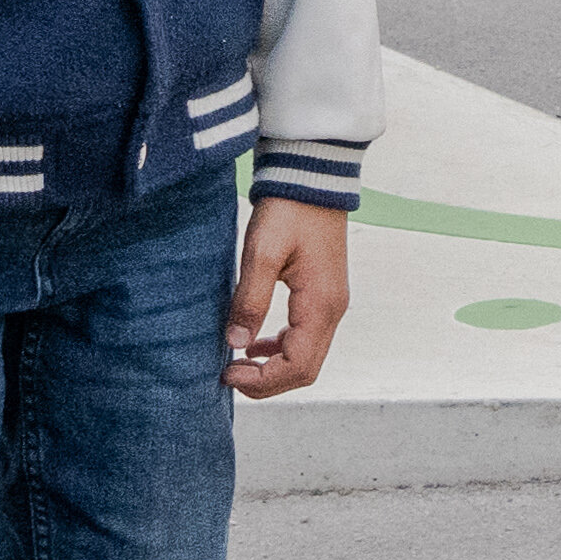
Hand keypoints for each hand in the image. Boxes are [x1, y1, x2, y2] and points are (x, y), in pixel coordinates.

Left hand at [229, 201, 351, 397]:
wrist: (311, 178)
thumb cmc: (288, 211)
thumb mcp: (262, 253)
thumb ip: (250, 300)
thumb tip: (236, 342)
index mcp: (321, 305)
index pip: (297, 366)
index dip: (262, 381)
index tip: (227, 373)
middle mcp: (333, 311)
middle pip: (306, 370)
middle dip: (267, 382)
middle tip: (229, 375)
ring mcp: (331, 304)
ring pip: (307, 356)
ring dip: (274, 368)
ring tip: (238, 363)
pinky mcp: (323, 295)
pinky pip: (306, 338)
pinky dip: (281, 349)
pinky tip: (255, 343)